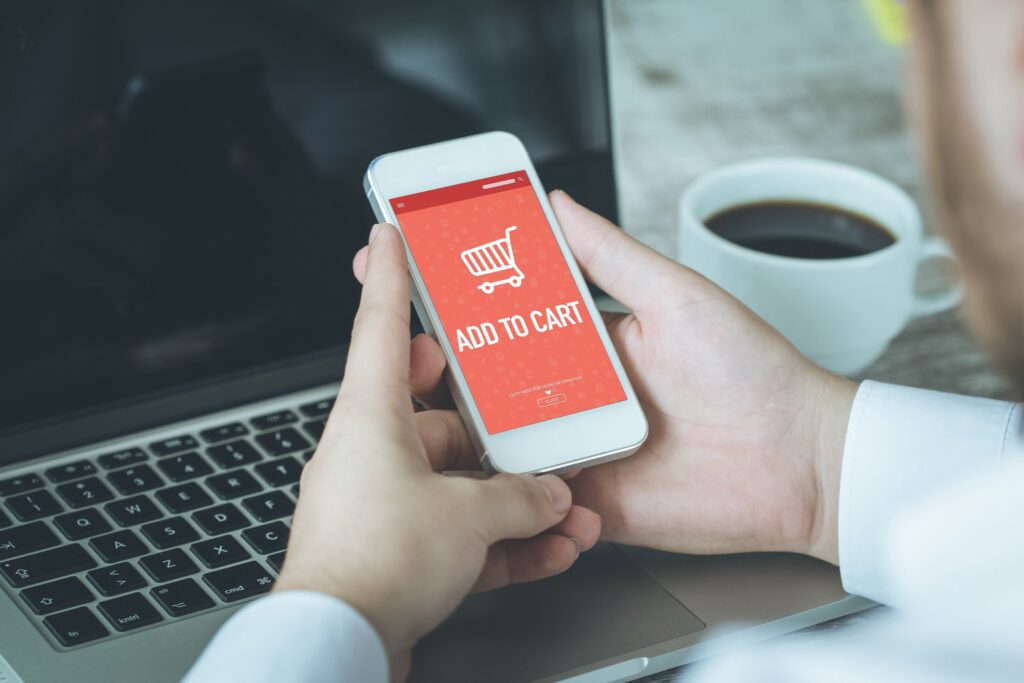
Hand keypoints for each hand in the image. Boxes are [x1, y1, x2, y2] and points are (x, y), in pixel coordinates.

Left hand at [275, 223, 600, 676]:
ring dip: (511, 496)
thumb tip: (551, 496)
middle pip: (437, 413)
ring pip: (456, 482)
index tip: (388, 233)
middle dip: (490, 418)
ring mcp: (382, 504)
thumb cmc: (375, 563)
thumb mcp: (468, 515)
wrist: (339, 647)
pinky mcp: (395, 552)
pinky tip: (548, 549)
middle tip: (525, 405)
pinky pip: (457, 533)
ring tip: (563, 505)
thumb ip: (519, 498)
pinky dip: (501, 540)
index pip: (379, 324)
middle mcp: (369, 453)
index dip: (388, 273)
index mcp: (369, 417)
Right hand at [389, 191, 856, 564]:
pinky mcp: (588, 502)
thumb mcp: (678, 296)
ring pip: (497, 443)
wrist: (801, 465)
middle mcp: (576, 396)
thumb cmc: (754, 373)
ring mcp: (578, 450)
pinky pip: (531, 502)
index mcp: (590, 342)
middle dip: (441, 368)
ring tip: (429, 420)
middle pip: (489, 382)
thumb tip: (559, 203)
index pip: (508, 316)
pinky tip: (489, 479)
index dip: (458, 297)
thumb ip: (611, 255)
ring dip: (464, 435)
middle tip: (406, 353)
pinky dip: (508, 496)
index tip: (410, 272)